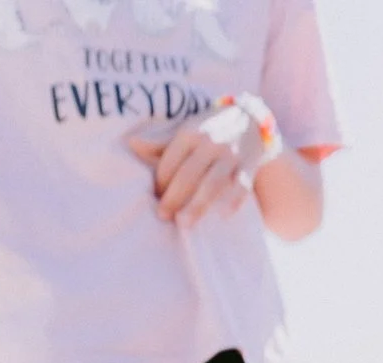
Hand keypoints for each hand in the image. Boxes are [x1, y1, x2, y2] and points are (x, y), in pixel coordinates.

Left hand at [127, 102, 265, 227]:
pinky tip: (224, 216)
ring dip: (197, 205)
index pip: (170, 162)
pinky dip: (234, 201)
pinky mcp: (250, 165)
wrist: (250, 118)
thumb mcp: (186, 129)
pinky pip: (242, 186)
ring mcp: (231, 155)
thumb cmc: (210, 129)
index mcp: (190, 133)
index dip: (160, 181)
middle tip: (162, 216)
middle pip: (188, 175)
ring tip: (184, 223)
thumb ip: (162, 142)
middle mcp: (210, 143)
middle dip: (173, 197)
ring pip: (212, 183)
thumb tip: (132, 144)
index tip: (155, 198)